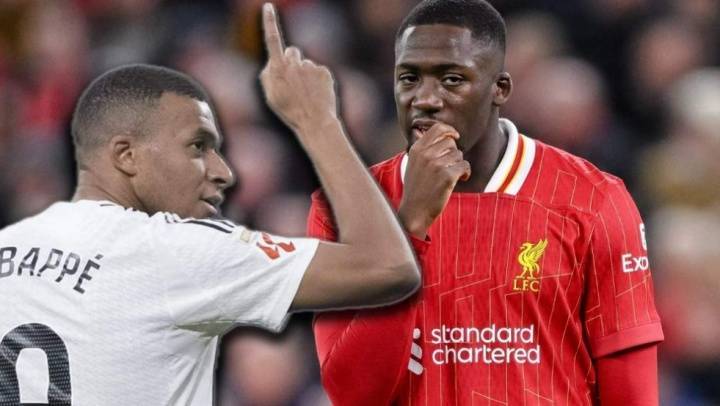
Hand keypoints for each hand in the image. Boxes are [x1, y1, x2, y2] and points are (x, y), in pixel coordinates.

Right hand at [259, 3, 337, 132]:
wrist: (315, 123)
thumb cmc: (289, 111)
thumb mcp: (270, 96)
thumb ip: (268, 75)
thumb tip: (273, 62)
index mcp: (278, 69)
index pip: (273, 40)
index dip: (269, 22)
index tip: (268, 6)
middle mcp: (295, 64)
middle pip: (292, 52)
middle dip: (292, 62)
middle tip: (294, 83)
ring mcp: (311, 67)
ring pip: (306, 64)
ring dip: (305, 75)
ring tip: (306, 94)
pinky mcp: (325, 71)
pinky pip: (318, 71)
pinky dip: (317, 81)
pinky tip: (316, 94)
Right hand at [398, 123, 470, 238]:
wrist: (414, 211)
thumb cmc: (417, 188)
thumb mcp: (414, 164)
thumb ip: (425, 148)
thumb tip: (443, 133)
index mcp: (417, 149)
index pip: (438, 128)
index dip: (450, 130)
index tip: (455, 137)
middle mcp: (425, 154)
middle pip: (451, 142)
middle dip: (454, 153)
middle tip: (449, 166)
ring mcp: (436, 165)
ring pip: (459, 155)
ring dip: (459, 165)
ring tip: (451, 176)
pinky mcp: (447, 176)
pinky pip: (465, 166)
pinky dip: (466, 173)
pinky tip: (461, 179)